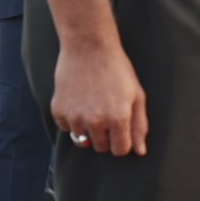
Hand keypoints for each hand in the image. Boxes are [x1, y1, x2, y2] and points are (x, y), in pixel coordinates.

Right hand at [52, 43, 148, 157]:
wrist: (89, 48)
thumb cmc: (117, 71)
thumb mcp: (137, 95)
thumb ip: (139, 126)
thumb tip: (140, 152)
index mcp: (118, 119)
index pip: (120, 151)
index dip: (123, 142)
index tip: (122, 130)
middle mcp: (95, 122)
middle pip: (101, 147)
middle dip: (107, 136)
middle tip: (108, 114)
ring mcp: (75, 117)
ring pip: (82, 140)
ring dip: (89, 129)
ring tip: (94, 106)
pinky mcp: (58, 111)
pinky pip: (66, 128)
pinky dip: (73, 120)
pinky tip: (80, 101)